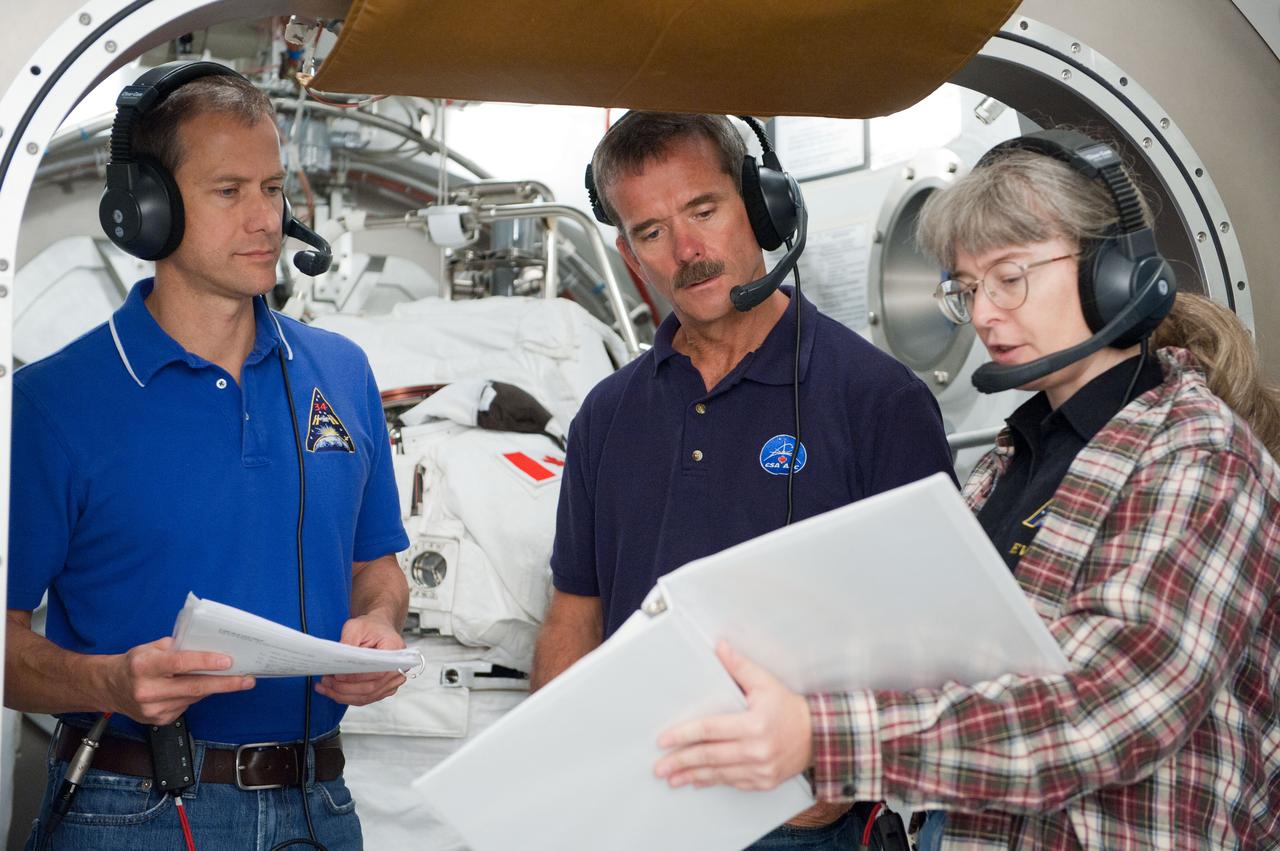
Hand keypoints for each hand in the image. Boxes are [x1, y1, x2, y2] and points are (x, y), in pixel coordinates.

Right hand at [106, 637, 254, 725]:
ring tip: (231, 679)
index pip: (180, 663)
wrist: (110, 688)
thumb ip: (178, 647)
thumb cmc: (134, 664)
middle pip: (193, 687)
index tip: (228, 661)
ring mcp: (153, 709)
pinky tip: (199, 687)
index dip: (205, 662)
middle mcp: (148, 690)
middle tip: (247, 679)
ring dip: (214, 688)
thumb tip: (208, 647)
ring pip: (194, 697)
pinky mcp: (159, 720)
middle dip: (225, 683)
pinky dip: (197, 695)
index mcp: (144, 666)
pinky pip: (187, 706)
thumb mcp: (151, 648)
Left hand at [315, 615, 406, 705]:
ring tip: (326, 687)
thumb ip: (347, 643)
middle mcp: (398, 668)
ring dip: (343, 695)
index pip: (377, 672)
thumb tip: (339, 664)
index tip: (338, 675)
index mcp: (395, 649)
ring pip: (367, 696)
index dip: (357, 677)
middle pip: (372, 687)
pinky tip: (333, 691)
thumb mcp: (355, 627)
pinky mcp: (385, 688)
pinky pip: (366, 698)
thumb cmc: (371, 627)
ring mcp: (393, 680)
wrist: (379, 629)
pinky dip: (348, 697)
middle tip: (327, 681)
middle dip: (345, 688)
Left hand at [654, 642, 811, 790]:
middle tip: (659, 767)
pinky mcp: (763, 782)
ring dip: (692, 776)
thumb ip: (740, 667)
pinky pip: (732, 783)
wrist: (818, 736)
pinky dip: (713, 782)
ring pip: (718, 774)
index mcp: (753, 724)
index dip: (684, 735)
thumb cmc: (789, 708)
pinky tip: (697, 781)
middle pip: (709, 756)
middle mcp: (756, 750)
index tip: (664, 740)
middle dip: (681, 762)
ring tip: (671, 778)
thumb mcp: (765, 683)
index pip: (710, 730)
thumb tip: (720, 647)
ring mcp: (760, 770)